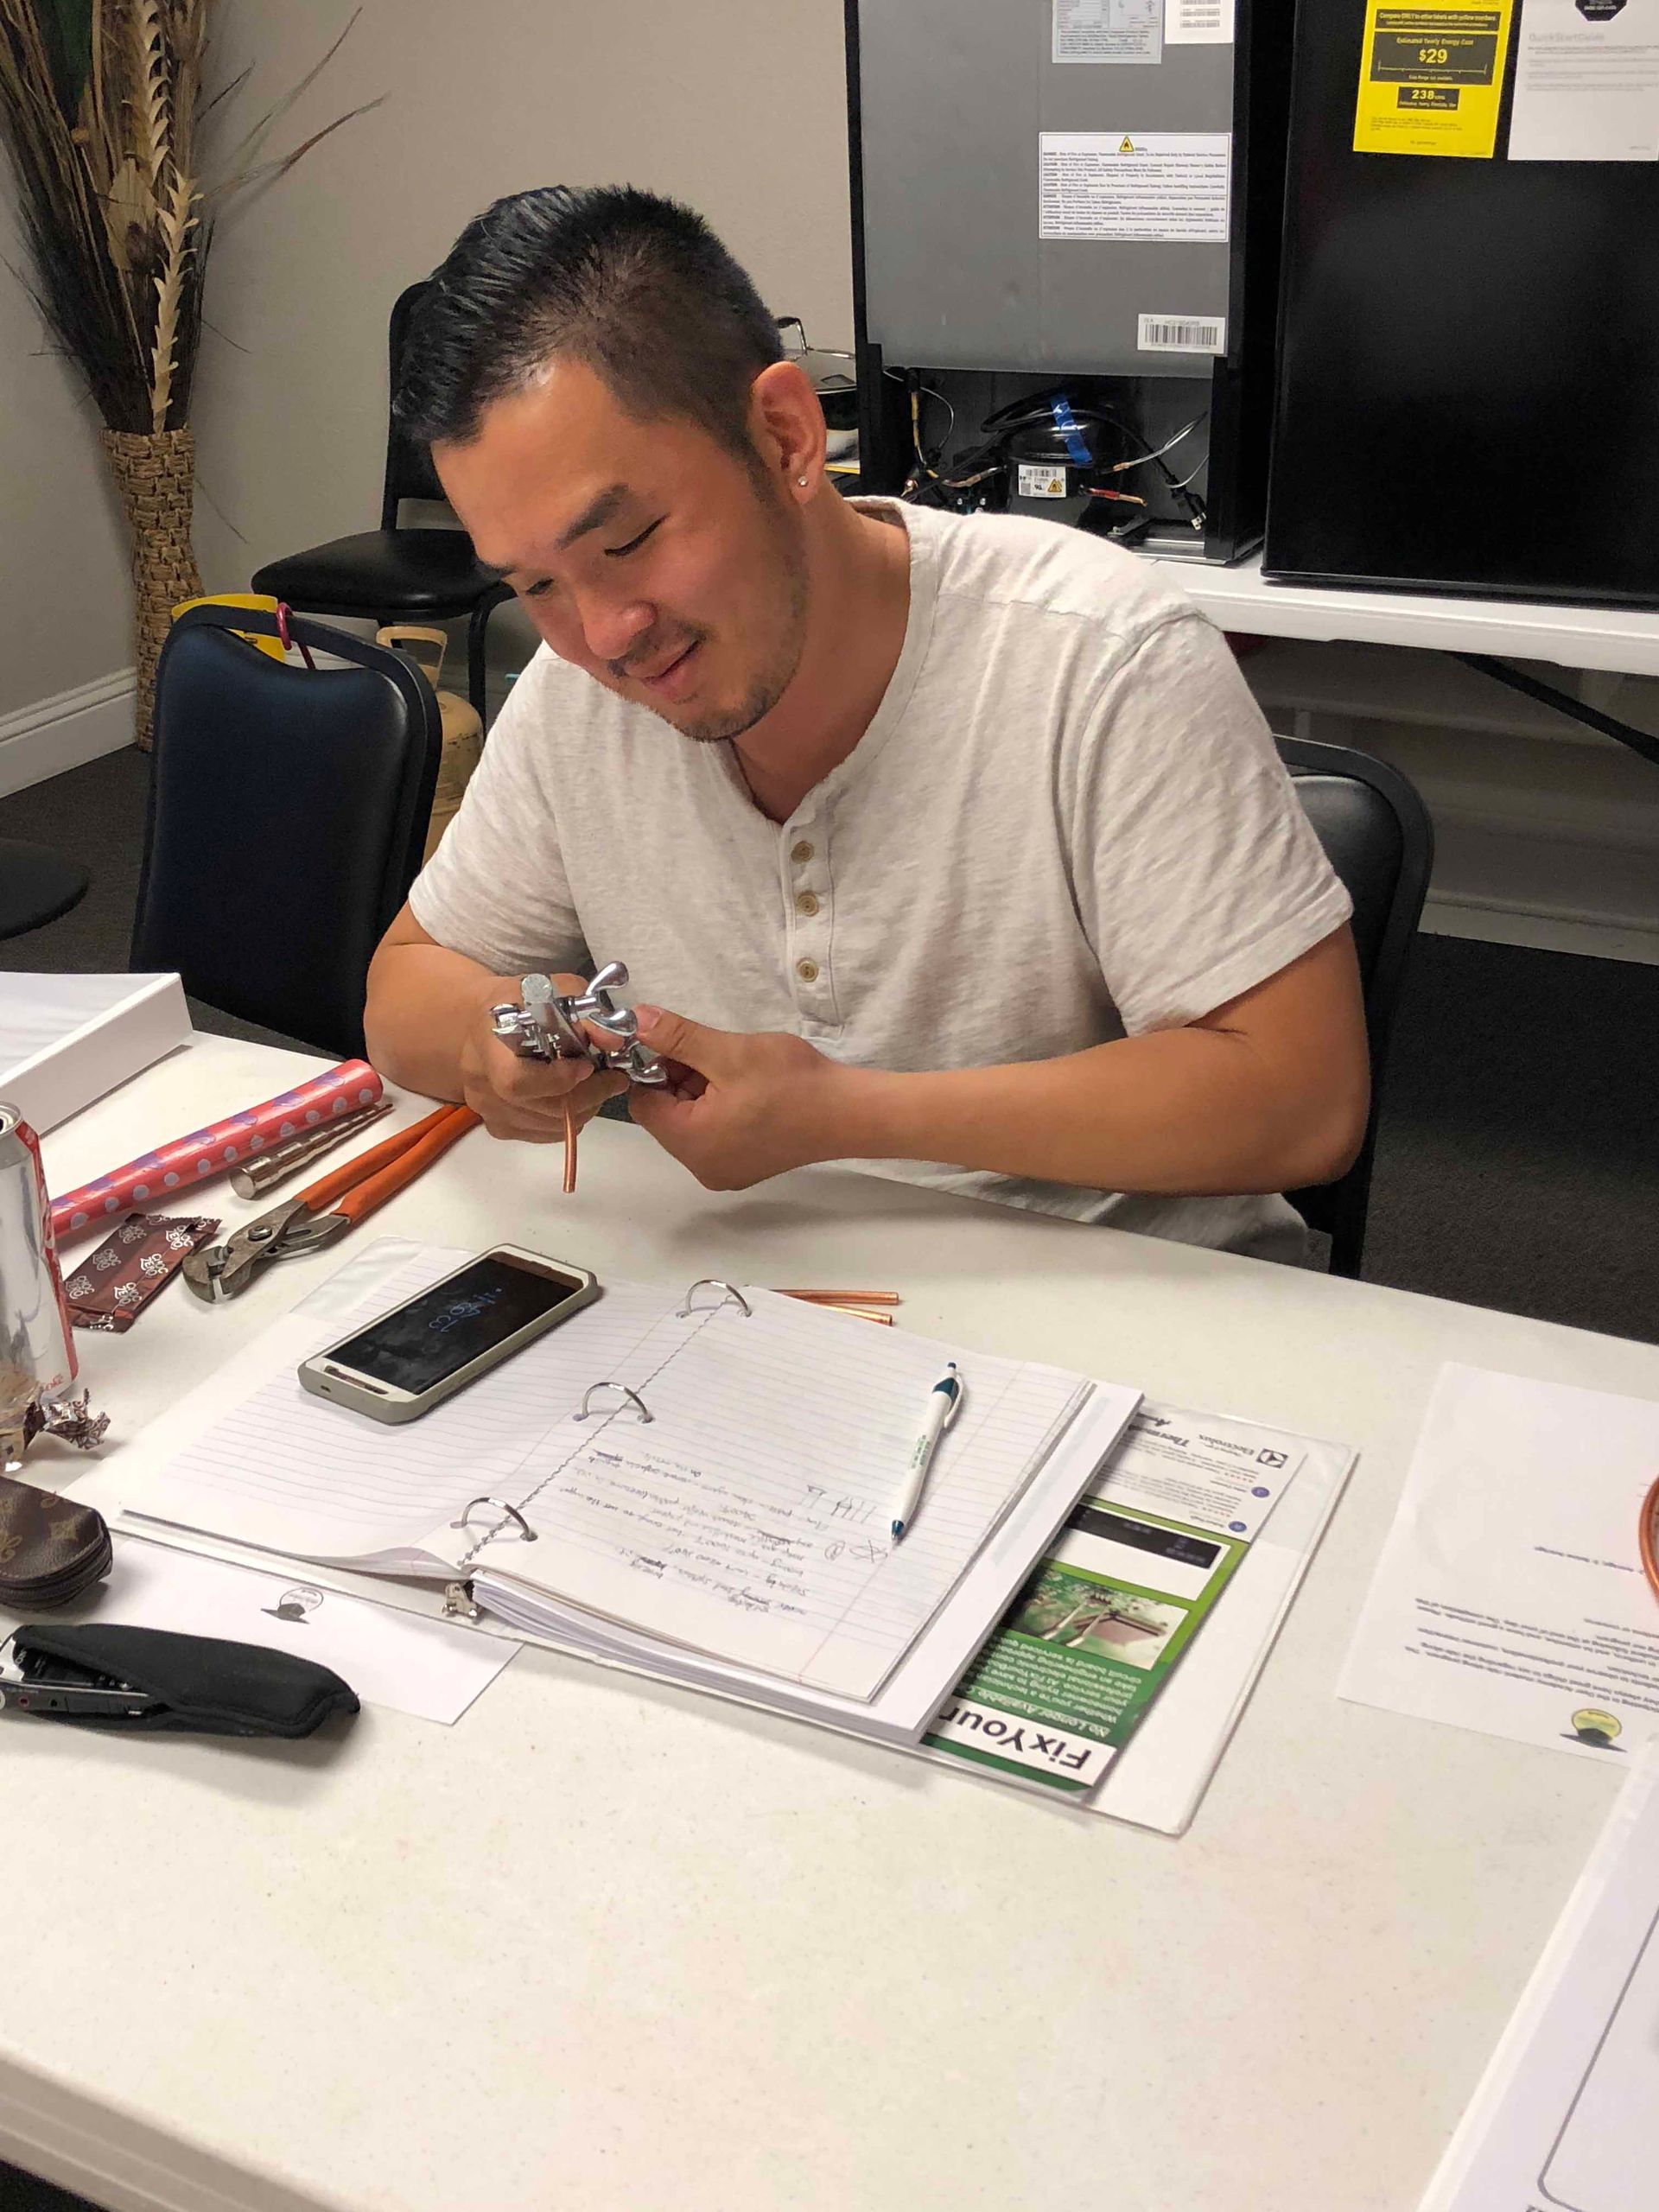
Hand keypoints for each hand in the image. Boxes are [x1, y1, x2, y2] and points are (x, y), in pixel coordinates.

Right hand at [457, 974, 628, 1143]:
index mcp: (487, 1045)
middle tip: (614, 1079)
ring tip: (598, 1085)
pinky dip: (569, 1120)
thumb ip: (585, 1012)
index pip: (517, 1080)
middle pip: (543, 1108)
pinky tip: (577, 1097)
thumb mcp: (553, 989)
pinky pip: (544, 1133)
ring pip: (550, 1125)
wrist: (484, 1021)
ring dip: (584, 1108)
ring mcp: (489, 1111)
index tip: (588, 1065)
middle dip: (590, 1095)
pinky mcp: (500, 1126)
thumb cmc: (519, 1002)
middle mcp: (482, 1085)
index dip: (558, 1079)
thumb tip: (613, 1039)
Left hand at [628, 1007, 860, 1188]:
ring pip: (691, 1124)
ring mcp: (726, 1171)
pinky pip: (715, 1135)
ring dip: (701, 1092)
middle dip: (679, 1080)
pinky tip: (747, 1090)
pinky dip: (720, 1108)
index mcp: (693, 1144)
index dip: (652, 1068)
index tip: (677, 1044)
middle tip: (710, 1052)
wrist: (850, 1112)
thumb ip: (678, 1036)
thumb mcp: (729, 1051)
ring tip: (734, 1069)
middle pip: (667, 1116)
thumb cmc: (792, 1082)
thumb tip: (637, 1020)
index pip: (644, 1104)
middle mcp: (702, 1167)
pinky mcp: (746, 1167)